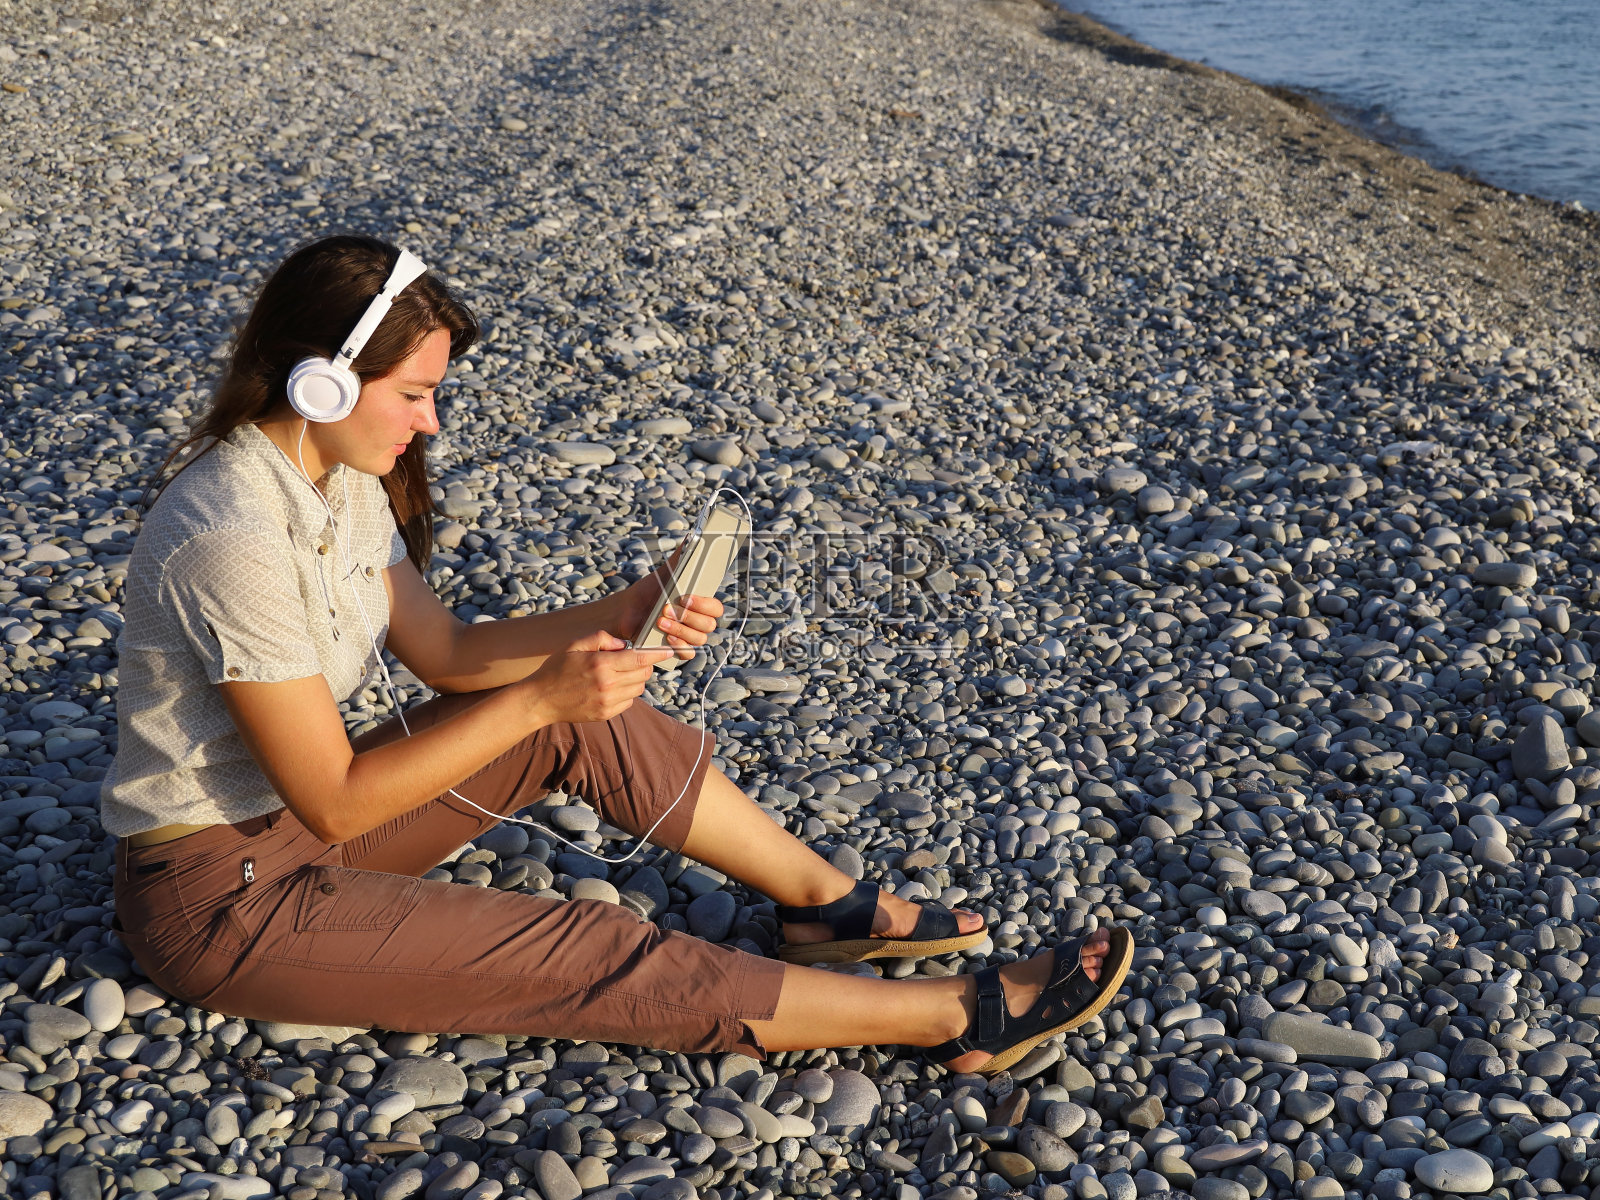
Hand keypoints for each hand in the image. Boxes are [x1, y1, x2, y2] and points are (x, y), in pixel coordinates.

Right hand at [523, 630, 674, 725]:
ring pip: (639, 688)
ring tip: (618, 674)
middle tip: (632, 659)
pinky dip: (626, 694)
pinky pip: (629, 702)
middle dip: (644, 664)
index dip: (657, 653)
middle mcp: (607, 684)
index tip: (668, 650)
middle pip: (643, 673)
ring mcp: (607, 702)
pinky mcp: (606, 714)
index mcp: (601, 664)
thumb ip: (601, 638)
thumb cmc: (557, 668)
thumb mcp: (575, 645)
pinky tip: (611, 688)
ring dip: (635, 679)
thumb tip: (624, 644)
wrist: (541, 700)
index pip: (640, 658)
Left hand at [615, 544, 726, 659]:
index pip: (716, 607)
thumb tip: (691, 538)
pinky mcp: (677, 649)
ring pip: (699, 639)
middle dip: (689, 617)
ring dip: (680, 630)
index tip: (686, 596)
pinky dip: (679, 646)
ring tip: (661, 621)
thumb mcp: (664, 573)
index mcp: (700, 604)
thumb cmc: (649, 592)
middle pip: (709, 625)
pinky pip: (688, 653)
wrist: (627, 612)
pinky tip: (666, 638)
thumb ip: (680, 558)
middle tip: (668, 608)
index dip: (705, 604)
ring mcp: (689, 637)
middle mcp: (698, 621)